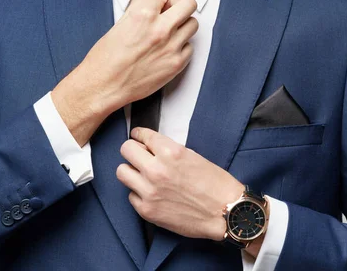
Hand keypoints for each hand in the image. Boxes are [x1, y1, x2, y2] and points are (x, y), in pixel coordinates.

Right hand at [51, 0, 198, 145]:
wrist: (104, 85)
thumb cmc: (106, 58)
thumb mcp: (119, 24)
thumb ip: (137, 5)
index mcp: (144, 15)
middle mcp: (161, 29)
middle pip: (189, 3)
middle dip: (181, 4)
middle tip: (173, 10)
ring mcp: (171, 47)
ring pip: (193, 24)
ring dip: (184, 24)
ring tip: (171, 31)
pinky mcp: (176, 64)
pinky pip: (190, 47)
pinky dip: (182, 46)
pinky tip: (169, 48)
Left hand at [117, 127, 244, 240]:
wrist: (225, 212)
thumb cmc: (215, 184)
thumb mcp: (193, 156)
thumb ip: (168, 151)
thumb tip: (150, 148)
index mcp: (170, 152)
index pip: (142, 135)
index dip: (139, 135)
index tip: (137, 137)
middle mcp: (156, 169)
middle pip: (126, 150)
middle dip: (133, 150)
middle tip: (139, 155)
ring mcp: (149, 191)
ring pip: (122, 172)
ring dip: (132, 171)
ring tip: (143, 175)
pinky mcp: (147, 210)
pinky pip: (131, 195)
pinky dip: (139, 193)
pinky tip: (152, 194)